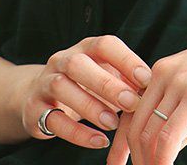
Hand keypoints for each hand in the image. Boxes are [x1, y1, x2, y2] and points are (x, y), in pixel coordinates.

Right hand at [15, 34, 151, 148]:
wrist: (40, 95)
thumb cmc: (87, 83)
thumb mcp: (107, 74)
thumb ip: (126, 78)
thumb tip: (152, 88)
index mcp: (85, 47)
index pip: (105, 45)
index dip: (126, 60)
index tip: (146, 79)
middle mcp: (62, 60)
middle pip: (79, 65)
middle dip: (107, 84)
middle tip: (131, 102)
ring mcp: (45, 83)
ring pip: (63, 89)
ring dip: (90, 107)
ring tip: (113, 123)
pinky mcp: (34, 110)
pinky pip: (53, 121)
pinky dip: (77, 133)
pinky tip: (99, 141)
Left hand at [107, 27, 186, 164]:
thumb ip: (182, 118)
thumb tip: (167, 149)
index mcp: (162, 71)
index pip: (132, 113)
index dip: (121, 145)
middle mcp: (164, 73)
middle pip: (136, 127)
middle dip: (137, 160)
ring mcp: (180, 83)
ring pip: (150, 135)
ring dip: (150, 164)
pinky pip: (169, 138)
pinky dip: (164, 161)